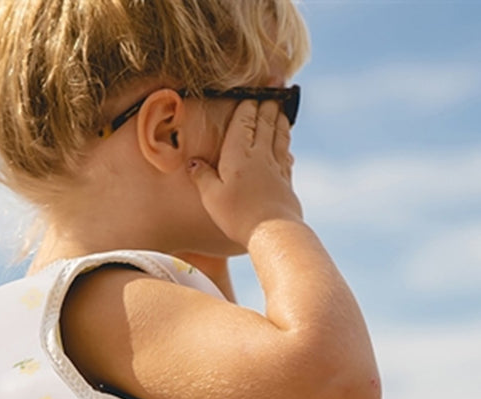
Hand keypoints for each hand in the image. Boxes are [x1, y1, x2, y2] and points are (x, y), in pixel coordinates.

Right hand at [187, 99, 302, 249]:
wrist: (272, 232)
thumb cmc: (238, 215)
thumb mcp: (211, 197)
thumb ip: (202, 177)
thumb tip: (194, 163)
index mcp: (239, 153)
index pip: (245, 120)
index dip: (249, 103)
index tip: (253, 89)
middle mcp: (260, 154)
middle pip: (266, 121)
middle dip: (269, 102)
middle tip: (275, 85)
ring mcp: (276, 166)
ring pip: (279, 134)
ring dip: (280, 118)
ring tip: (280, 109)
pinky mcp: (286, 180)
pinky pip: (286, 154)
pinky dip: (285, 142)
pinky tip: (285, 143)